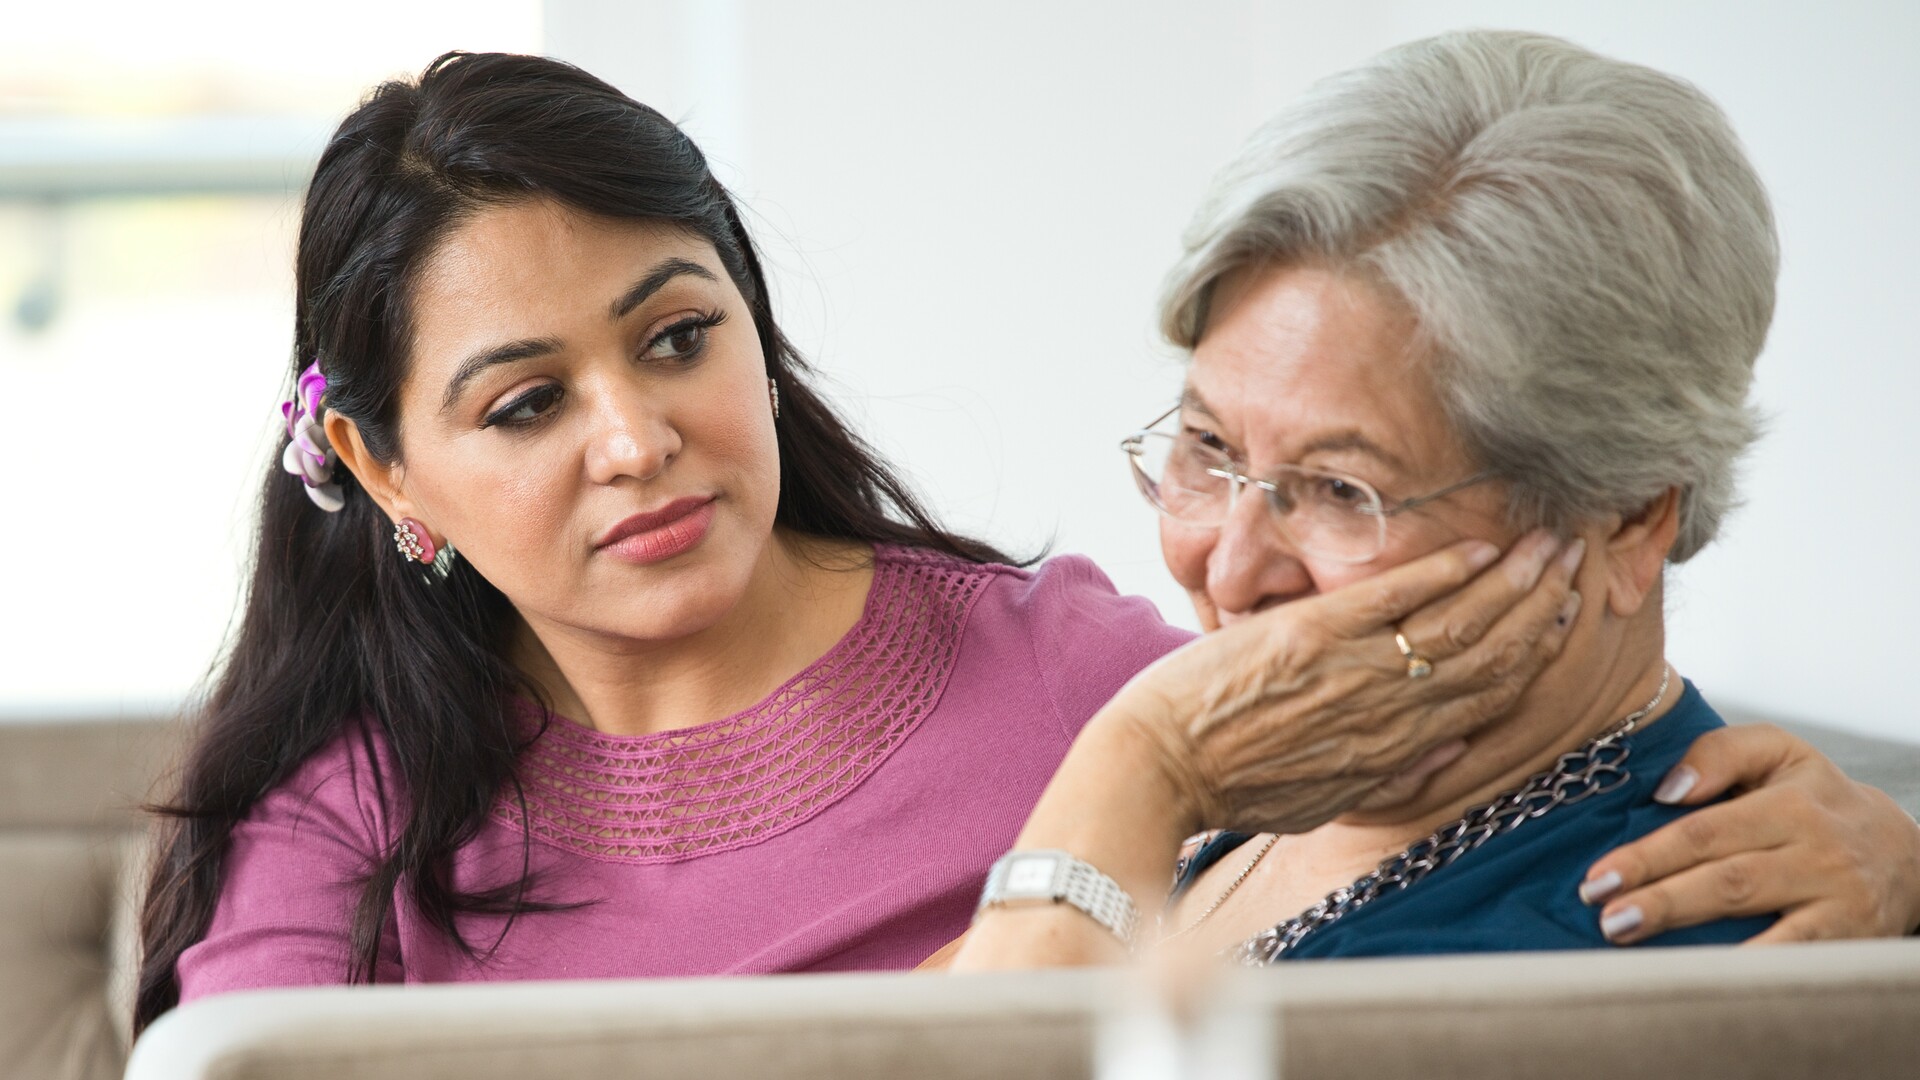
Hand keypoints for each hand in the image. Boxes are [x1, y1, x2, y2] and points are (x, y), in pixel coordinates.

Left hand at [1105, 529, 1584, 837]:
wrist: (1156, 768)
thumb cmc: (1232, 785)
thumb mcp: (1322, 799)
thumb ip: (1388, 773)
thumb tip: (1445, 753)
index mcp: (1393, 752)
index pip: (1487, 698)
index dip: (1533, 654)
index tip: (1561, 618)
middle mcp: (1387, 711)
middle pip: (1489, 654)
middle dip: (1540, 606)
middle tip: (1575, 563)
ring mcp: (1351, 670)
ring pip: (1458, 623)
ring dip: (1511, 581)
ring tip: (1549, 545)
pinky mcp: (1310, 635)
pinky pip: (1395, 598)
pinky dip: (1444, 571)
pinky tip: (1480, 548)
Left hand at [1579, 724, 1919, 943]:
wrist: (1907, 853)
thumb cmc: (1817, 800)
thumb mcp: (1779, 754)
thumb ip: (1720, 752)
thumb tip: (1667, 789)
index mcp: (1788, 799)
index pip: (1705, 829)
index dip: (1649, 854)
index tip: (1598, 876)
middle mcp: (1815, 847)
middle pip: (1725, 876)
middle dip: (1659, 898)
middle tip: (1605, 915)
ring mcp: (1835, 895)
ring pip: (1754, 913)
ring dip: (1690, 931)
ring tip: (1633, 942)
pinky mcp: (1851, 936)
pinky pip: (1794, 955)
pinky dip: (1748, 967)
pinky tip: (1702, 977)